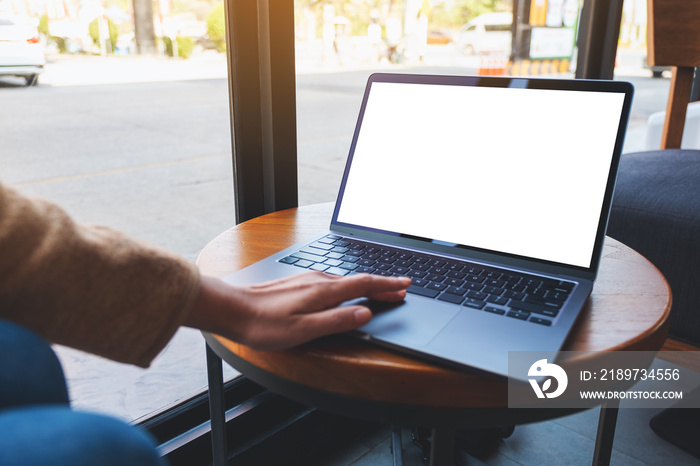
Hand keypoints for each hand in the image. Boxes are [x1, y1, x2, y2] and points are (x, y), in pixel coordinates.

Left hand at [186, 272, 410, 349]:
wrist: (230, 309)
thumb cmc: (263, 324)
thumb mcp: (303, 330)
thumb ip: (336, 321)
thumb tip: (364, 313)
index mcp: (323, 291)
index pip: (364, 285)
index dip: (387, 286)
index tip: (404, 285)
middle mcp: (317, 280)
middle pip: (357, 280)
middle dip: (381, 284)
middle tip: (400, 288)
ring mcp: (306, 279)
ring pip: (344, 279)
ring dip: (364, 284)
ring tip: (378, 289)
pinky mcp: (296, 283)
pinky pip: (330, 280)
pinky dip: (347, 285)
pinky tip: (343, 290)